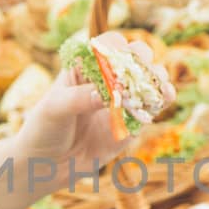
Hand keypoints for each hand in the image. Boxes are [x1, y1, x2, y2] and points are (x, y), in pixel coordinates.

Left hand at [16, 32, 173, 164]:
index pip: (108, 45)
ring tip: (157, 85)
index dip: (118, 46)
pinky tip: (164, 97)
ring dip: (158, 78)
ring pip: (149, 81)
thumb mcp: (54, 108)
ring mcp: (122, 101)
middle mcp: (108, 79)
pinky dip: (160, 101)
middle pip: (135, 58)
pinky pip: (151, 108)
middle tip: (140, 71)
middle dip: (142, 60)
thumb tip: (105, 94)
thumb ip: (79, 99)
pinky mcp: (132, 124)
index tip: (119, 55)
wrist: (47, 163)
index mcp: (87, 67)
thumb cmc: (44, 127)